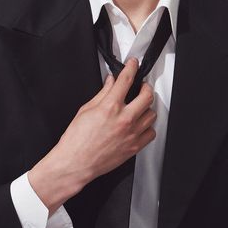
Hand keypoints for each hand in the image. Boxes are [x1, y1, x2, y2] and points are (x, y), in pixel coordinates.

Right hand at [52, 57, 156, 191]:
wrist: (75, 163)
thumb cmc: (76, 140)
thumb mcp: (86, 110)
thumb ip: (102, 94)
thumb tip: (110, 82)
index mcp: (110, 107)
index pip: (126, 80)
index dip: (132, 67)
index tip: (134, 64)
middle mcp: (124, 119)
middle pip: (147, 95)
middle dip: (146, 87)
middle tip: (141, 87)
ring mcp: (131, 134)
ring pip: (151, 114)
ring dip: (146, 108)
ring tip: (138, 108)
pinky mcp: (134, 147)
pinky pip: (151, 133)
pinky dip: (147, 127)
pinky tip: (140, 125)